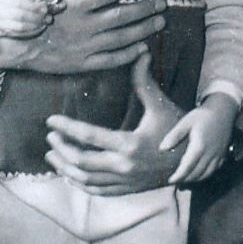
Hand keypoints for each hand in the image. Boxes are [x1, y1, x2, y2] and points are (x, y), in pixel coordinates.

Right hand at [0, 0, 166, 73]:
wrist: (10, 44)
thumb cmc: (24, 9)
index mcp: (74, 4)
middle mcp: (83, 26)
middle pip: (121, 15)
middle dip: (145, 9)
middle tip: (162, 4)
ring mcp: (83, 46)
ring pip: (120, 38)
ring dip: (143, 30)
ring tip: (159, 22)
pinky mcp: (81, 64)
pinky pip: (109, 60)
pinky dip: (127, 55)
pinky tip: (142, 48)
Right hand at [0, 0, 48, 38]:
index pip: (19, 3)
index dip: (33, 6)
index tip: (44, 7)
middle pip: (19, 16)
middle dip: (36, 17)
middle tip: (48, 17)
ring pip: (18, 27)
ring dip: (35, 26)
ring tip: (45, 23)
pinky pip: (16, 34)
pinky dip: (29, 33)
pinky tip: (38, 29)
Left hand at [44, 52, 186, 193]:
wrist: (191, 159)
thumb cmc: (176, 129)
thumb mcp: (160, 104)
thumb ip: (144, 81)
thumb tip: (140, 52)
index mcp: (130, 144)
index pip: (89, 136)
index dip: (67, 128)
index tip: (51, 121)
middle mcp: (125, 166)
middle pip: (82, 161)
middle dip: (62, 149)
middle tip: (50, 137)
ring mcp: (125, 181)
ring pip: (85, 180)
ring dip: (65, 168)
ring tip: (53, 155)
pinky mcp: (127, 189)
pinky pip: (96, 191)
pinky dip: (80, 183)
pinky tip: (70, 173)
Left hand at [160, 92, 237, 184]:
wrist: (223, 111)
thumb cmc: (203, 115)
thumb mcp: (186, 122)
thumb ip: (174, 135)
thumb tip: (161, 148)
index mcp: (199, 146)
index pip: (187, 167)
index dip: (178, 176)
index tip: (170, 180)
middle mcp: (210, 154)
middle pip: (196, 174)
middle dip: (185, 180)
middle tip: (175, 181)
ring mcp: (218, 156)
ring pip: (206, 174)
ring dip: (195, 179)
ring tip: (184, 180)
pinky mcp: (223, 155)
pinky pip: (214, 170)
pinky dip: (205, 175)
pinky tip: (198, 174)